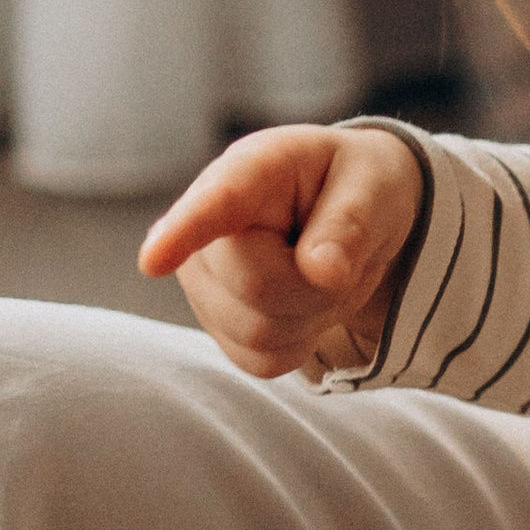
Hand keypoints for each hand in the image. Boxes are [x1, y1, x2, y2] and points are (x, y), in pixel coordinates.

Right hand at [139, 123, 422, 379]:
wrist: (352, 217)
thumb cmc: (360, 189)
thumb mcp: (376, 187)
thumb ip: (351, 223)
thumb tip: (322, 273)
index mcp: (253, 169)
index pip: (214, 204)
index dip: (182, 232)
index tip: (153, 261)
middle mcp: (210, 225)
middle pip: (255, 285)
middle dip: (314, 285)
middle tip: (337, 255)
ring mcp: (203, 279)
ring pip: (257, 331)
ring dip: (311, 315)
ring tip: (319, 273)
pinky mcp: (217, 325)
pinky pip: (261, 360)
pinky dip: (299, 342)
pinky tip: (303, 303)